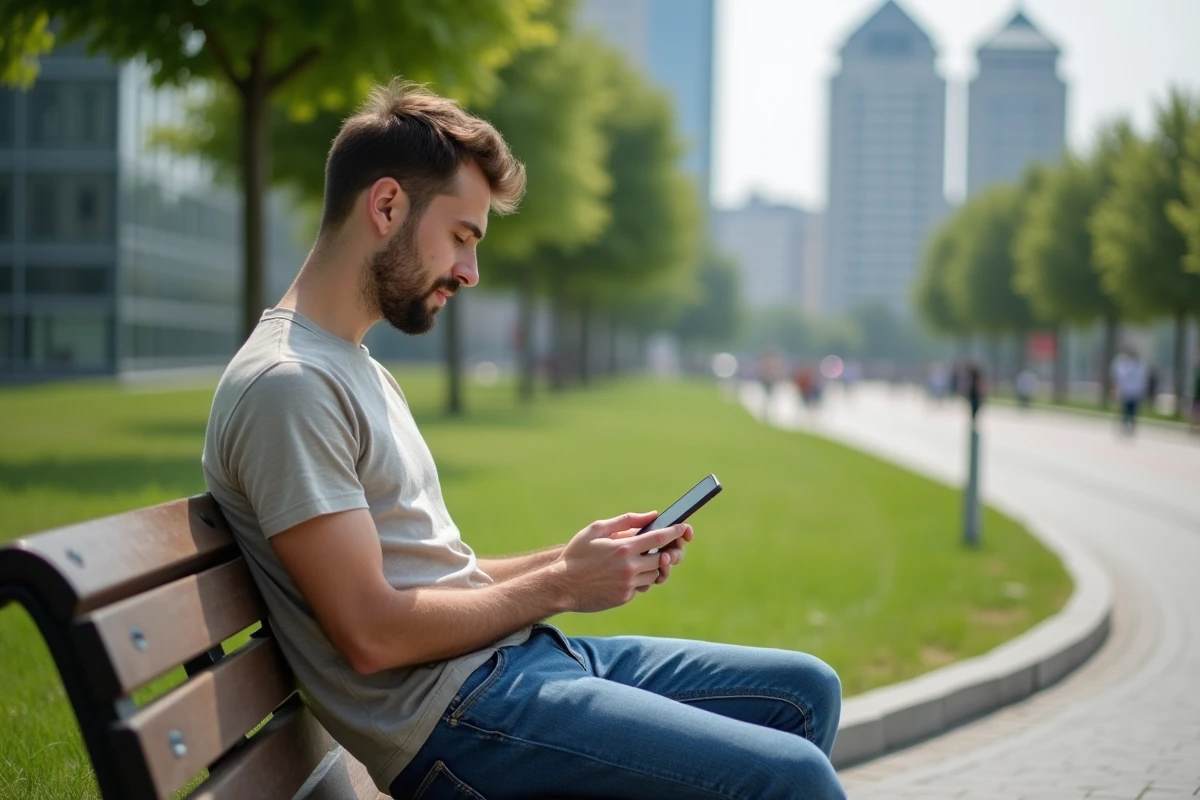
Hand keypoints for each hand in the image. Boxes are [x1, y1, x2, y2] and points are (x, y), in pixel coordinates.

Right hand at [557, 512, 688, 612]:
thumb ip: (625, 521)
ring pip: (655, 575)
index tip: (684, 528)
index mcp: (624, 547)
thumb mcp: (596, 530)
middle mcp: (630, 567)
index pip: (660, 538)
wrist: (561, 585)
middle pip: (664, 559)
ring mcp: (628, 584)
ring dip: (655, 566)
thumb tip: (651, 516)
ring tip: (645, 560)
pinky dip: (639, 579)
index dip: (676, 532)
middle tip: (672, 548)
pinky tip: (627, 573)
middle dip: (672, 552)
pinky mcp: (624, 598)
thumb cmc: (577, 554)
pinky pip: (641, 587)